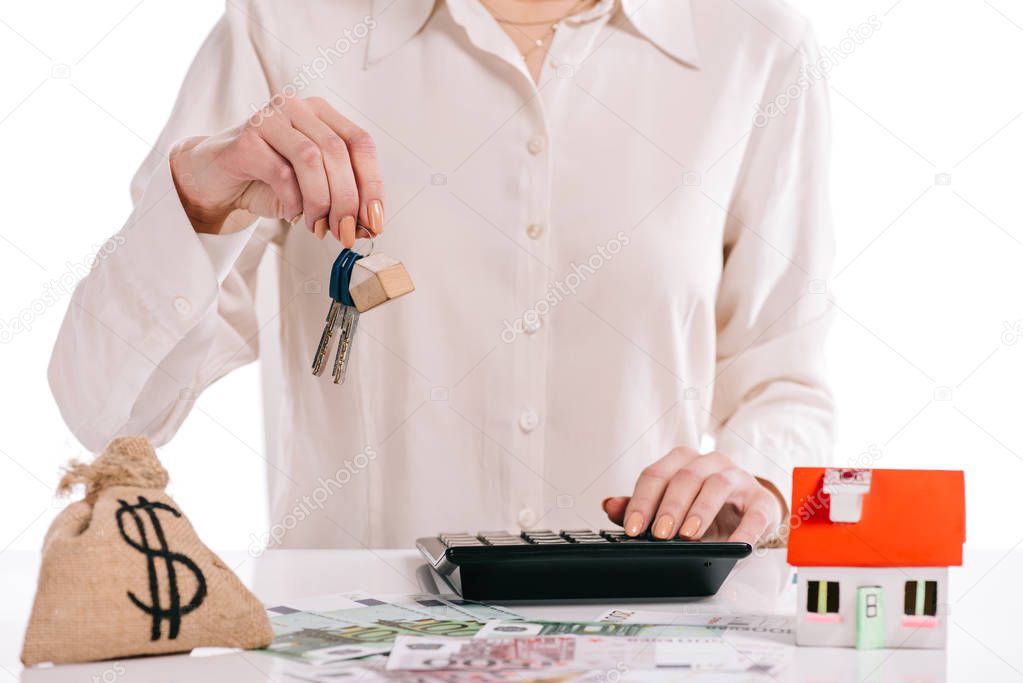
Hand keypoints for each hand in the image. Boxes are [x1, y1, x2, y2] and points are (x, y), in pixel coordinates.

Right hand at [169, 95, 383, 245]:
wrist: (214, 180)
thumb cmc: (268, 181)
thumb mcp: (312, 187)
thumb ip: (340, 196)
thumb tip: (367, 224)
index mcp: (321, 114)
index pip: (360, 143)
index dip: (372, 184)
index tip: (374, 220)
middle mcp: (296, 108)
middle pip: (337, 152)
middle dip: (347, 200)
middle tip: (346, 233)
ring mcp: (269, 118)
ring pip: (310, 158)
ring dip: (321, 201)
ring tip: (318, 227)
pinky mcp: (245, 140)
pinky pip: (280, 172)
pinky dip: (293, 201)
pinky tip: (292, 215)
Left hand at [602, 448, 784, 545]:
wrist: (747, 512)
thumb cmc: (703, 507)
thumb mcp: (669, 508)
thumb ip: (639, 508)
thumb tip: (609, 506)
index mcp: (682, 461)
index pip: (656, 475)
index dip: (642, 501)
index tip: (632, 528)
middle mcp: (709, 463)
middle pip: (685, 477)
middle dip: (670, 507)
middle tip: (660, 534)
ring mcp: (737, 478)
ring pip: (717, 485)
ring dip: (700, 511)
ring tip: (688, 536)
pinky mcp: (761, 500)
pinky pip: (755, 512)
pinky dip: (745, 530)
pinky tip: (734, 546)